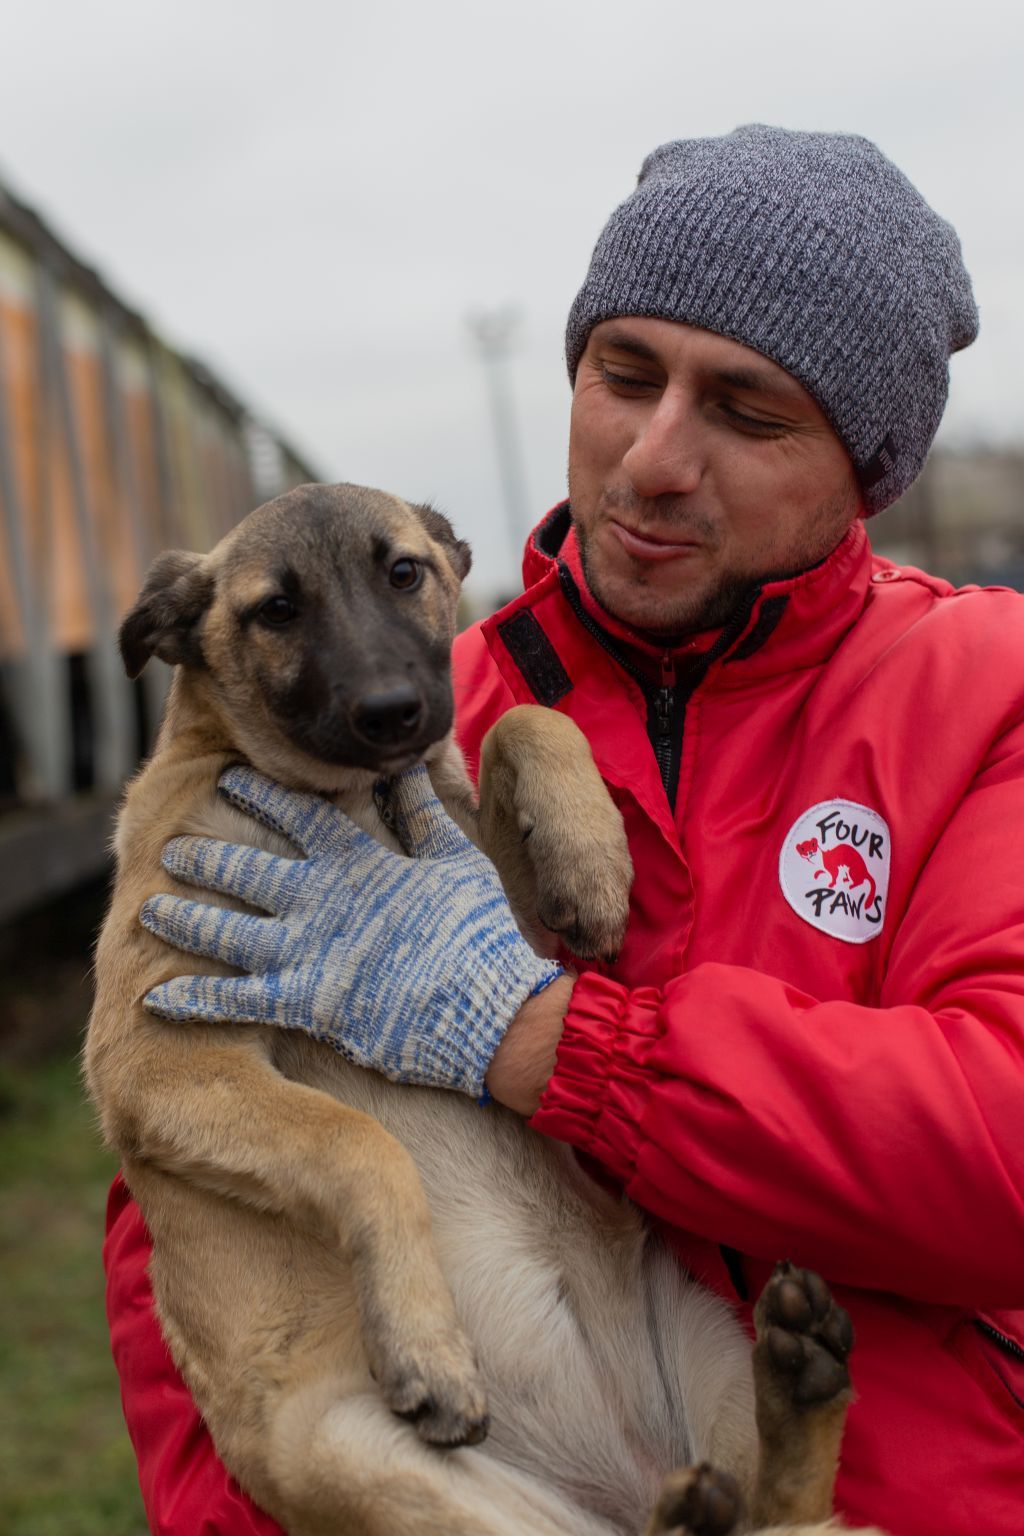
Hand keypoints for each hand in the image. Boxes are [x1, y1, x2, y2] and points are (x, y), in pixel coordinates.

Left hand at [140, 765, 562, 1097]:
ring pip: (227, 932)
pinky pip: (237, 1002)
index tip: (228, 778)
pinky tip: (157, 998)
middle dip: (204, 857)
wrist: (489, 1008)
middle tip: (170, 849)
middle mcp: (320, 901)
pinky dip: (195, 1001)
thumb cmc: (480, 932)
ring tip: (150, 908)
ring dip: (186, 918)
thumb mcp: (458, 860)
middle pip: (246, 872)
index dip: (260, 794)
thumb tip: (408, 764)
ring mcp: (306, 954)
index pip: (297, 815)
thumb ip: (423, 813)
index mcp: (356, 862)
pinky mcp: (305, 1006)